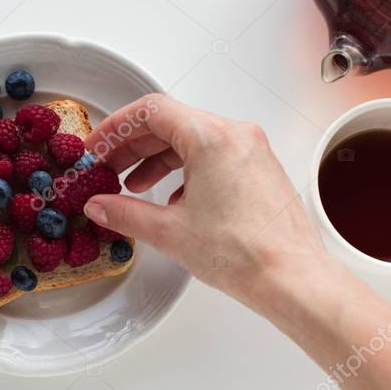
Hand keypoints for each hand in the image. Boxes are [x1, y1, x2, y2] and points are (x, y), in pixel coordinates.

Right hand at [83, 94, 330, 301]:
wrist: (292, 278)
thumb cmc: (246, 253)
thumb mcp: (169, 232)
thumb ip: (125, 213)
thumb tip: (100, 207)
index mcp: (212, 138)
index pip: (151, 110)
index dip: (116, 126)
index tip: (99, 145)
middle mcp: (236, 135)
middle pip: (171, 123)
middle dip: (133, 146)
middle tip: (107, 168)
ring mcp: (251, 151)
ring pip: (192, 140)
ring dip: (157, 159)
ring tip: (133, 186)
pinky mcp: (259, 170)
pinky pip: (214, 156)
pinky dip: (185, 170)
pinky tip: (171, 200)